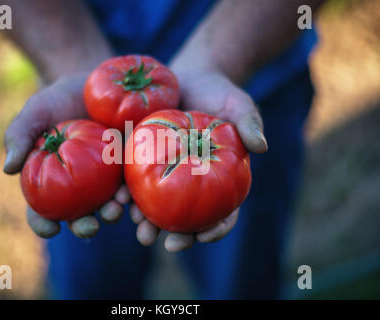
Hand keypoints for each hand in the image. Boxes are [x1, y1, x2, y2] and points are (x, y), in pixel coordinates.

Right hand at [4, 74, 130, 237]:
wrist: (94, 81)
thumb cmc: (58, 98)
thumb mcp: (36, 111)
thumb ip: (19, 135)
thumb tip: (8, 169)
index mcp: (52, 180)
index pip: (42, 210)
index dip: (44, 224)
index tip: (51, 229)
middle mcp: (79, 186)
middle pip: (80, 215)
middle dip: (85, 226)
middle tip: (90, 226)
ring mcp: (106, 178)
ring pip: (109, 205)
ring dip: (113, 213)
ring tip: (116, 208)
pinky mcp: (129, 166)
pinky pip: (132, 184)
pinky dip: (134, 193)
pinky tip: (136, 193)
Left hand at [131, 68, 267, 251]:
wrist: (190, 76)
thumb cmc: (220, 93)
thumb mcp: (238, 105)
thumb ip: (249, 125)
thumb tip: (261, 147)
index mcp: (219, 179)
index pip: (223, 213)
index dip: (216, 229)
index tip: (203, 237)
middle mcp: (192, 182)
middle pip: (187, 218)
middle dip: (177, 235)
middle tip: (165, 243)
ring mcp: (167, 173)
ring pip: (158, 206)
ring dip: (147, 221)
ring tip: (137, 227)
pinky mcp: (145, 159)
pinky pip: (134, 180)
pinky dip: (127, 193)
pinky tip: (118, 200)